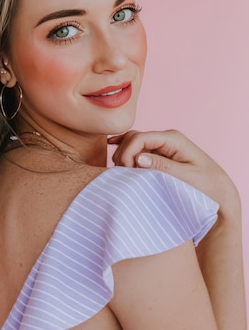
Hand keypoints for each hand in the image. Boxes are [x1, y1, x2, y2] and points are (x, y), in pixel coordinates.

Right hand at [108, 129, 239, 214]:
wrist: (217, 191)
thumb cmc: (206, 185)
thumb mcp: (186, 177)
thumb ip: (162, 166)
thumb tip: (138, 158)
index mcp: (173, 139)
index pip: (140, 138)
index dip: (127, 152)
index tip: (126, 171)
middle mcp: (165, 139)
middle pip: (133, 138)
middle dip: (123, 154)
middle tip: (122, 176)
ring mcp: (161, 146)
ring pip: (132, 142)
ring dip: (123, 155)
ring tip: (121, 174)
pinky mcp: (158, 154)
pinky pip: (136, 148)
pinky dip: (124, 149)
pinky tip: (112, 148)